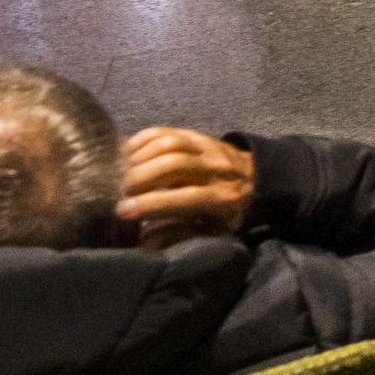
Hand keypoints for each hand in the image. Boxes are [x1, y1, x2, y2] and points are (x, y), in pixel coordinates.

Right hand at [115, 127, 256, 241]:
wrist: (258, 180)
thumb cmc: (230, 212)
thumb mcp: (213, 231)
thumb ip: (180, 235)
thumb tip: (144, 242)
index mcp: (223, 197)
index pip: (186, 198)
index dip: (152, 204)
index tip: (122, 211)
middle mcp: (216, 168)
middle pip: (173, 165)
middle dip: (139, 178)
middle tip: (116, 191)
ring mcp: (207, 147)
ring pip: (168, 145)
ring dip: (139, 158)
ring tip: (119, 173)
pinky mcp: (197, 134)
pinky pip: (165, 131)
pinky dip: (141, 141)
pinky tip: (127, 155)